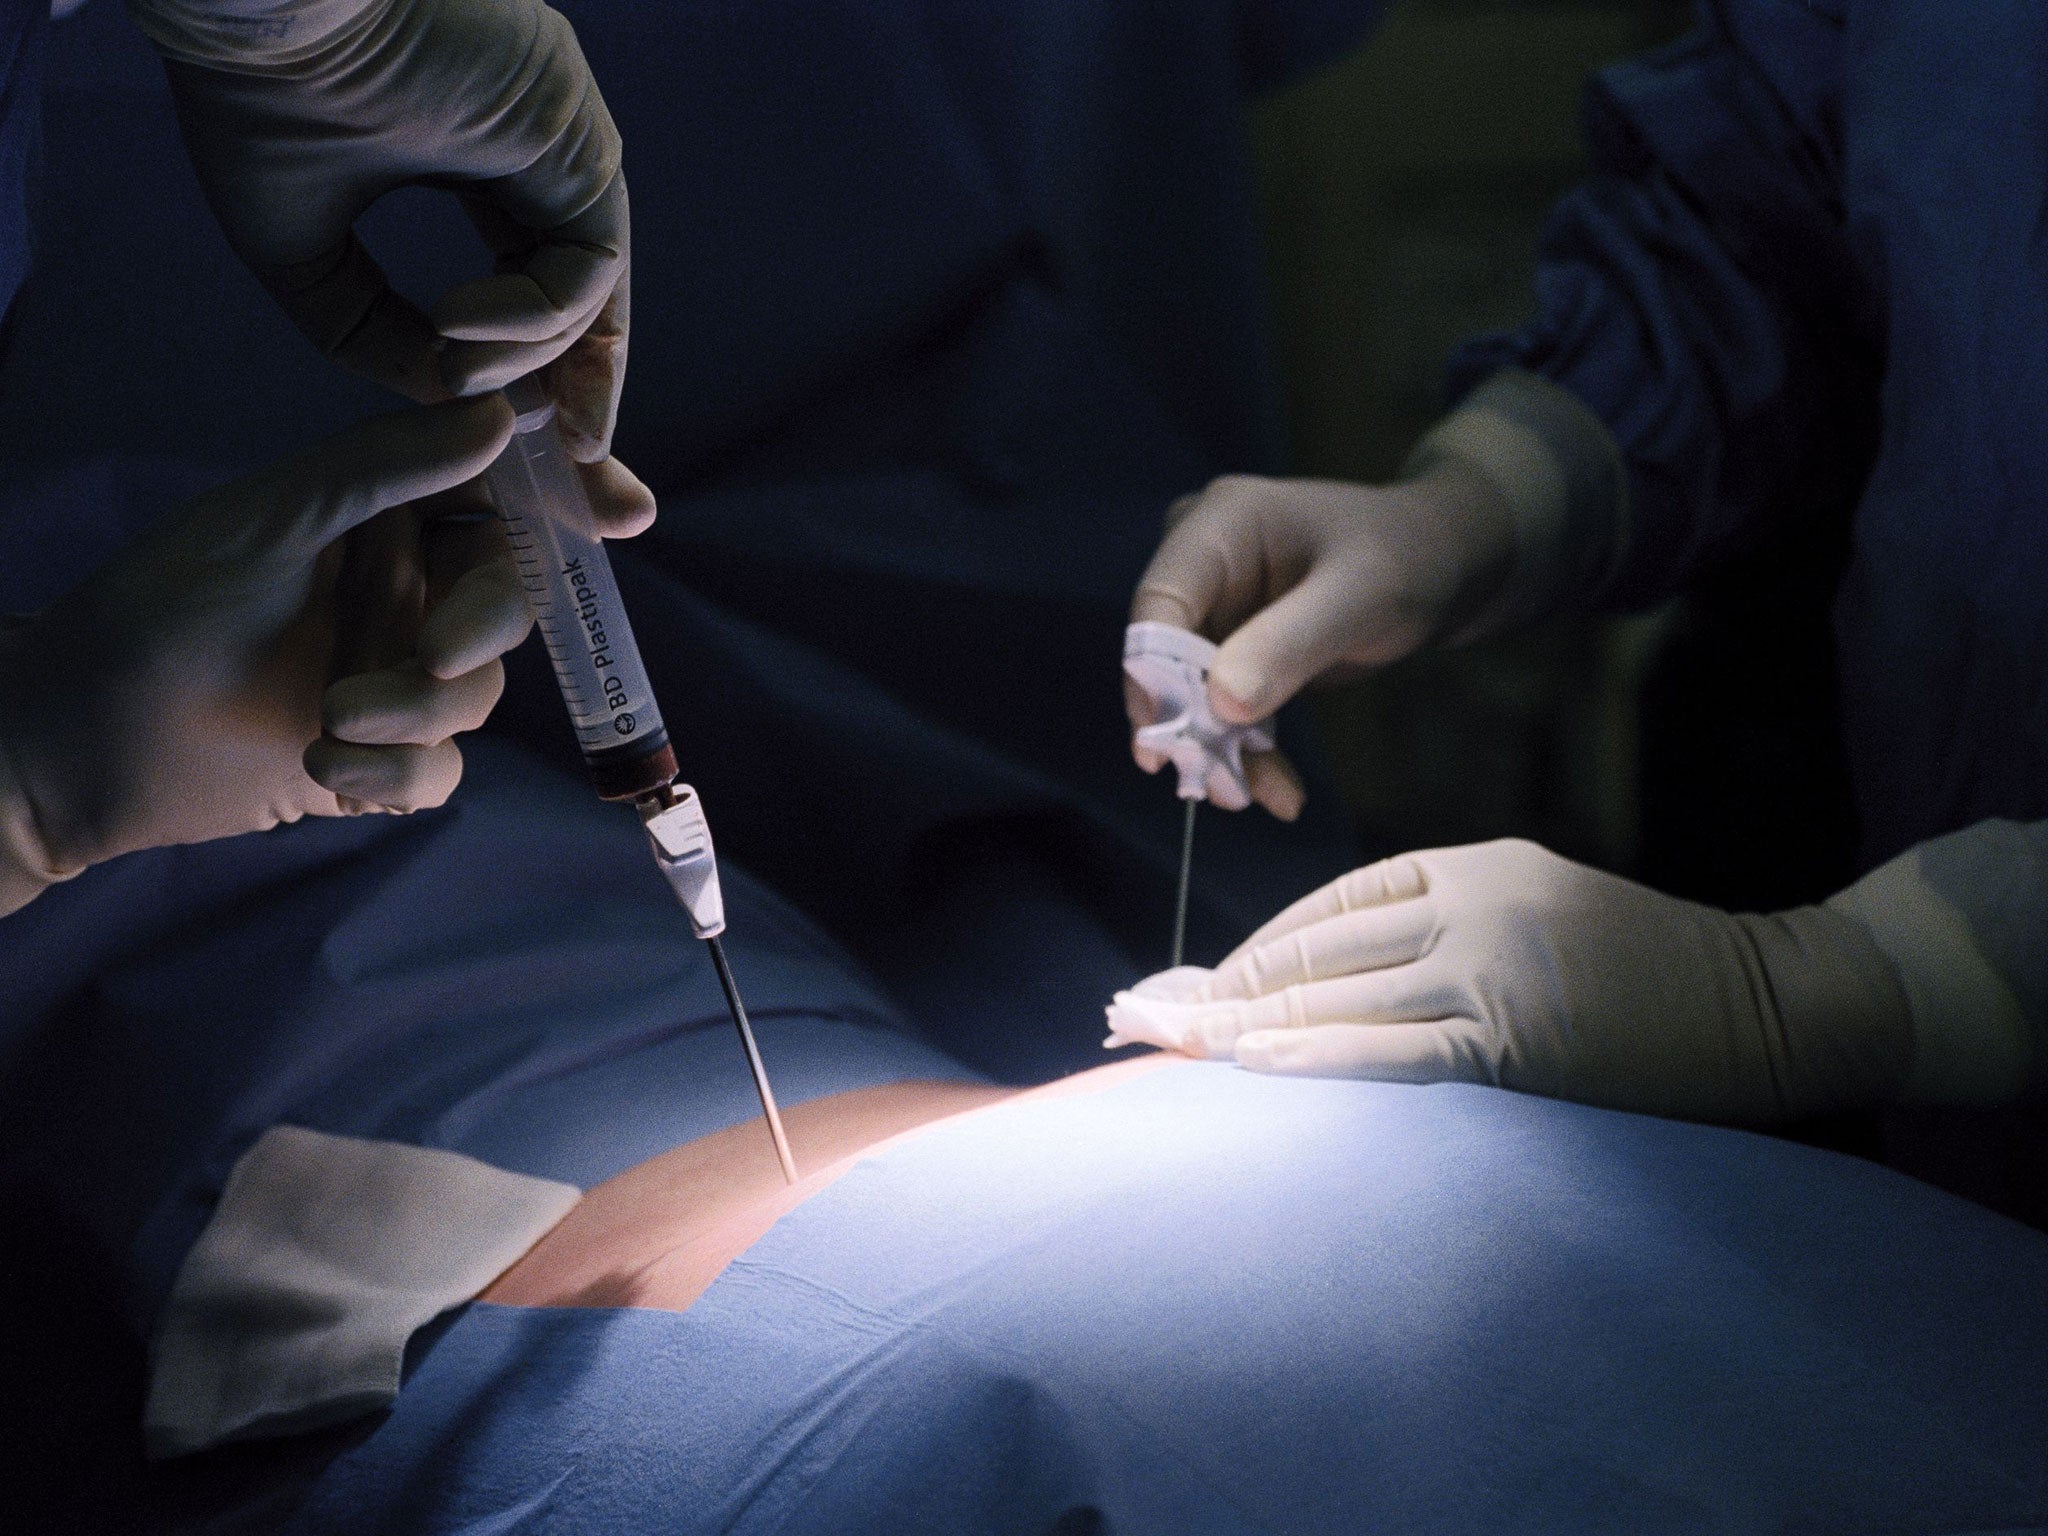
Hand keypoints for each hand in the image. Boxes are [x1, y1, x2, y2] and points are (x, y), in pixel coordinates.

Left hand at [0, 395, 527, 909]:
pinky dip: (397, 774)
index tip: (624, 513)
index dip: (567, 499)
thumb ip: (386, 468)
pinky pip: (441, 770)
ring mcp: (394, 676)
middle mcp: (401, 591)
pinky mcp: (379, 761)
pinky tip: (329, 771)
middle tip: (435, 654)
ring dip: (417, 713)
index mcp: (382, 515)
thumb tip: (503, 417)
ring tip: (331, 720)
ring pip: (477, 694)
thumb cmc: (158, 608)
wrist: (76, 741)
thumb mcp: (269, 520)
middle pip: (506, 600)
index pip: (498, 493)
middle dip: (481, 628)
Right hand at [135, 0, 631, 461]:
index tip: (547, 455)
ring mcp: (565, 140)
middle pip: (589, 300)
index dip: (540, 375)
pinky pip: (587, 265)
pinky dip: (534, 321)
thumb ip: (374, 333)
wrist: (253, 2)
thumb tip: (450, 396)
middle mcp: (538, 149)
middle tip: (594, 488)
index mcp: (479, 159)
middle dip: (588, 399)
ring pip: (588, 294)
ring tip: (454, 375)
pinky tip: (462, 332)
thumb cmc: (255, 100)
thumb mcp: (303, 252)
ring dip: (527, 360)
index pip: (539, 287)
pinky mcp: (578, 136)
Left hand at [1105, 839, 1915, 1123]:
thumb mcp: (1535, 903)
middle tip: (1142, 1016)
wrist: (1764, 1000)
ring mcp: (1492, 966)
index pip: (1329, 903)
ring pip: (1340, 996)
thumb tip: (1330, 974)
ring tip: (1169, 1046)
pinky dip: (1319, 1056)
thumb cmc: (1643, 962)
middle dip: (1221, 988)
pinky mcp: (1518, 1036)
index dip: (1254, 948)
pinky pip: (1396, 1050)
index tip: (1195, 984)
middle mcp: (1470, 903)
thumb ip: (1441, 921)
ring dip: (1243, 1027)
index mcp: (1470, 864)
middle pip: (1315, 947)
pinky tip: (1255, 1063)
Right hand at [1126, 462, 1515, 818]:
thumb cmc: (1405, 558)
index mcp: (1218, 524)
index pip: (1159, 602)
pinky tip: (1281, 791)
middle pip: (1163, 655)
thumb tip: (1220, 702)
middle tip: (1226, 791)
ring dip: (1222, 751)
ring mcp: (1216, 607)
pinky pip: (1223, 707)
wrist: (1443, 563)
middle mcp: (1202, 563)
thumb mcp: (1358, 597)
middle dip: (1192, 726)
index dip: (1151, 674)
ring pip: (1190, 693)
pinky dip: (1248, 750)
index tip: (1166, 743)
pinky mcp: (1233, 647)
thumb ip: (1288, 643)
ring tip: (1268, 798)